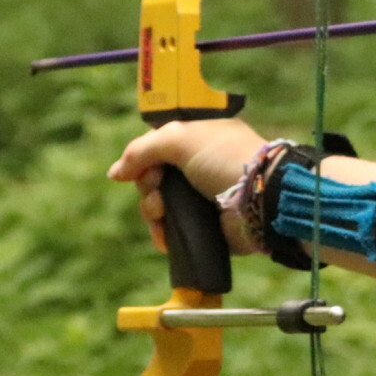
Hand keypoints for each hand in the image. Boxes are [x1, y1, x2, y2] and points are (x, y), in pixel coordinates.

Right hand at [109, 117, 265, 253]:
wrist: (260, 197)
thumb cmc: (224, 158)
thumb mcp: (180, 138)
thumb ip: (142, 149)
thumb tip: (115, 173)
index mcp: (198, 139)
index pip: (157, 147)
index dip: (143, 159)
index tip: (140, 169)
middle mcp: (199, 167)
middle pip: (152, 178)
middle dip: (147, 186)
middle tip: (157, 189)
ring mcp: (201, 197)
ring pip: (158, 206)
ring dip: (152, 211)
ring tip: (161, 212)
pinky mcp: (204, 225)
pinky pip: (171, 230)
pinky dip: (163, 234)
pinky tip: (164, 236)